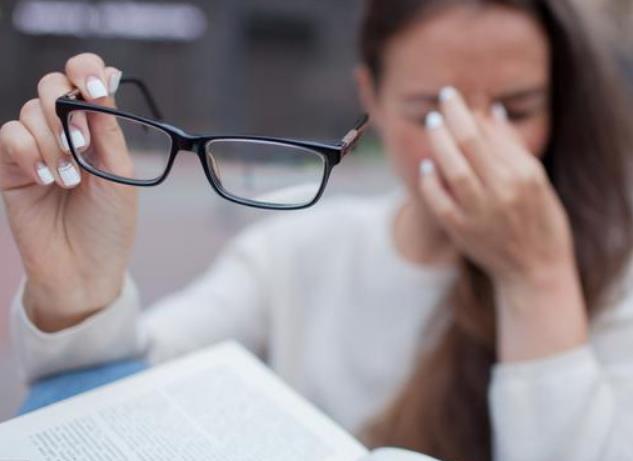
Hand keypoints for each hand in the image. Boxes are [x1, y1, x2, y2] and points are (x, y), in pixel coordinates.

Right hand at [0, 53, 137, 331]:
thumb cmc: (109, 225)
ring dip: (52, 143)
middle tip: (80, 146)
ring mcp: (37, 148)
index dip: (86, 70)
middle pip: (52, 85)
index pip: (86, 80)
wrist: (84, 269)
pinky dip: (28, 152)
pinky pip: (9, 136)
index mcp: (97, 130)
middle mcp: (65, 133)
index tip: (94, 86)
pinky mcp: (11, 167)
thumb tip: (105, 79)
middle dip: (65, 111)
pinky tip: (45, 180)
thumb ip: (107, 129)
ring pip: (31, 111)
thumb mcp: (119, 174)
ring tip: (68, 181)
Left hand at [418, 87, 587, 360]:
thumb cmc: (539, 219)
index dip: (467, 112)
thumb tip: (490, 111)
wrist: (535, 269)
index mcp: (524, 175)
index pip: (488, 134)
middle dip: (452, 117)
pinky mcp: (462, 231)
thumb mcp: (537, 180)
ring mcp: (481, 213)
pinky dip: (430, 182)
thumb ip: (511, 147)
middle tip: (442, 99)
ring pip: (453, 170)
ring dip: (439, 143)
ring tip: (433, 122)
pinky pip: (440, 202)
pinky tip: (426, 165)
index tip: (455, 97)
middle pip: (470, 145)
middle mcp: (503, 192)